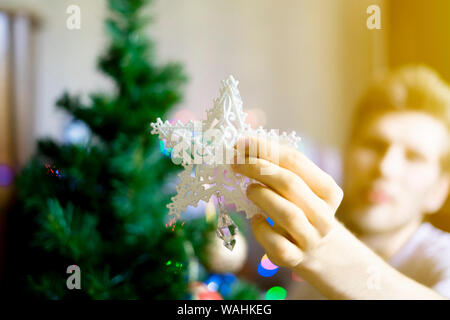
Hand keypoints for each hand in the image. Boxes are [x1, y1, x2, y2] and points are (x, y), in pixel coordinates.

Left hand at [231, 137, 343, 269]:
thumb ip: (279, 169)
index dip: (266, 149)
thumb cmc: (301, 210)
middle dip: (258, 168)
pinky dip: (261, 228)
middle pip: (290, 184)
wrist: (317, 250)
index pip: (296, 161)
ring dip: (262, 196)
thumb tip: (243, 147)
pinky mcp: (294, 258)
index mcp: (328, 191)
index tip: (241, 142)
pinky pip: (276, 243)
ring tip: (248, 189)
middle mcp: (324, 215)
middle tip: (235, 161)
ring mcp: (311, 239)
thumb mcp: (300, 189)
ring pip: (287, 214)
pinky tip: (256, 219)